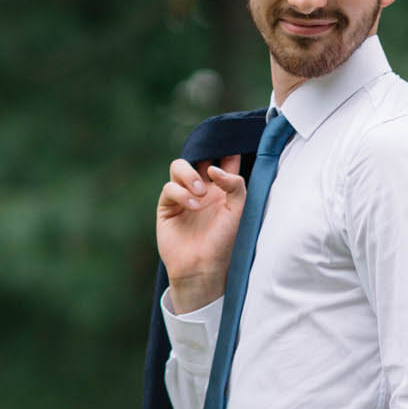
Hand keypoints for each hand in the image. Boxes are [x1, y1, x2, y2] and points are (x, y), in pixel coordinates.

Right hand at [156, 153, 245, 312]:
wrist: (203, 267)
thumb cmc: (225, 242)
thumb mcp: (240, 210)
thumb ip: (235, 184)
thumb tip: (214, 168)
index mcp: (223, 189)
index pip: (225, 160)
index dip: (226, 148)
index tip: (230, 140)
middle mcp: (203, 190)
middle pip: (198, 157)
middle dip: (202, 155)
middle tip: (210, 169)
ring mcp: (183, 197)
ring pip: (179, 167)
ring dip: (189, 175)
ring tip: (199, 192)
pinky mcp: (167, 207)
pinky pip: (169, 188)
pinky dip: (181, 192)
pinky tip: (192, 205)